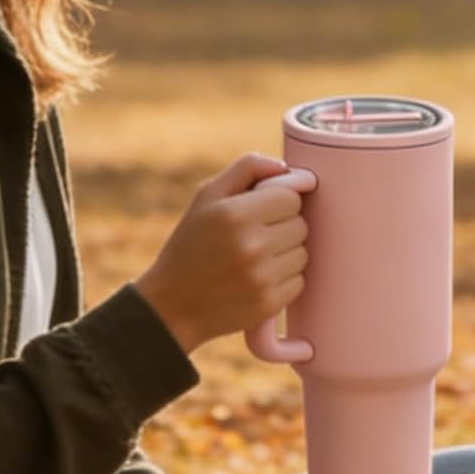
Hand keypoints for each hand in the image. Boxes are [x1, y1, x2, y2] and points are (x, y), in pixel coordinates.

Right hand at [135, 153, 314, 354]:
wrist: (172, 306)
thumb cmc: (191, 244)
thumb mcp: (206, 196)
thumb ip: (246, 169)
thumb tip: (286, 167)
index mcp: (235, 213)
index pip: (291, 197)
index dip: (278, 201)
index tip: (261, 210)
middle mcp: (252, 245)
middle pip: (301, 225)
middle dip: (282, 227)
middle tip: (252, 236)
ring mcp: (261, 277)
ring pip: (302, 253)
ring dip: (284, 254)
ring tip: (253, 259)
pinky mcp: (268, 304)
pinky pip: (299, 281)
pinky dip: (283, 280)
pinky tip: (256, 279)